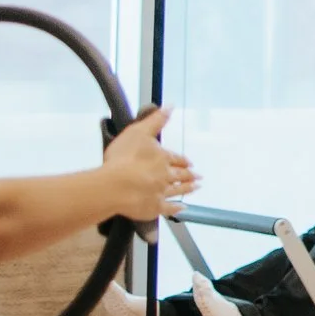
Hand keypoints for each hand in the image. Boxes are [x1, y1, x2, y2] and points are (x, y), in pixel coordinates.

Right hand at [101, 107, 195, 221]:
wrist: (116, 185)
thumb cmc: (124, 157)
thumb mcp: (139, 131)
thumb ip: (156, 120)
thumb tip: (171, 106)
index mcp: (161, 157)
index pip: (175, 158)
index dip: (182, 160)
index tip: (189, 162)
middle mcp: (165, 175)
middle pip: (180, 175)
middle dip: (189, 174)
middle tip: (198, 175)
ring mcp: (161, 192)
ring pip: (178, 190)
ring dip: (188, 188)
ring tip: (196, 187)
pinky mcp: (155, 208)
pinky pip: (169, 209)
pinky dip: (177, 209)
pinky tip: (183, 208)